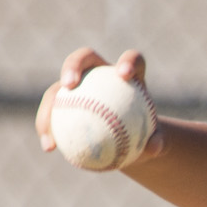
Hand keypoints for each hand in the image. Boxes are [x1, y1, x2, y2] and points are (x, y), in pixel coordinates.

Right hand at [36, 48, 166, 161]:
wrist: (128, 142)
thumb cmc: (146, 138)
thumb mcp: (156, 143)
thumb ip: (158, 143)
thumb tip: (154, 148)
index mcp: (129, 74)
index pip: (131, 59)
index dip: (128, 61)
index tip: (125, 75)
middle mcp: (101, 73)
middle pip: (84, 58)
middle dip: (74, 65)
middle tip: (69, 84)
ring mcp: (79, 85)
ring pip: (58, 87)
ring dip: (49, 103)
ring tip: (49, 124)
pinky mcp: (63, 101)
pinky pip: (50, 114)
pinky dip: (47, 129)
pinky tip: (50, 147)